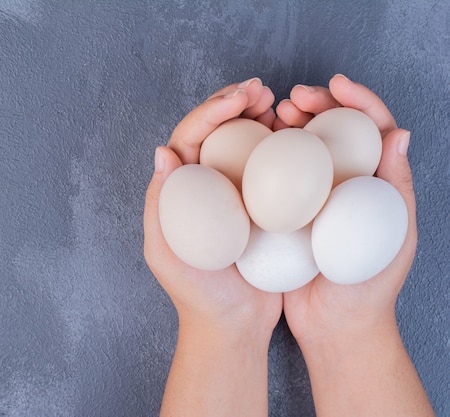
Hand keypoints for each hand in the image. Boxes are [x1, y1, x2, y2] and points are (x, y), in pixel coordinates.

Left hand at [144, 78, 281, 337]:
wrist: (233, 324)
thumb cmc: (197, 293)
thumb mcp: (166, 254)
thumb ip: (160, 205)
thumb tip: (163, 150)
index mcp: (180, 189)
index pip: (191, 137)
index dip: (212, 111)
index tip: (240, 98)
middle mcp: (205, 184)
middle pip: (217, 131)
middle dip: (235, 102)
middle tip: (261, 89)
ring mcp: (235, 193)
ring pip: (245, 143)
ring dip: (259, 116)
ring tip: (279, 102)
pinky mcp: (262, 206)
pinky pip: (272, 168)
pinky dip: (281, 146)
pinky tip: (296, 133)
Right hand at [277, 74, 416, 346]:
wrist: (334, 327)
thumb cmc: (369, 287)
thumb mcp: (392, 238)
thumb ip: (396, 187)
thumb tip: (399, 133)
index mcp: (375, 183)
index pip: (371, 128)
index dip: (355, 100)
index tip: (332, 85)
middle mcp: (343, 184)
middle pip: (332, 130)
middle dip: (315, 104)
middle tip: (291, 99)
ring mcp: (313, 198)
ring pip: (301, 148)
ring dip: (288, 125)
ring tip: (272, 115)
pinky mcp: (287, 213)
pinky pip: (275, 177)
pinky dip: (265, 156)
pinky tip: (251, 146)